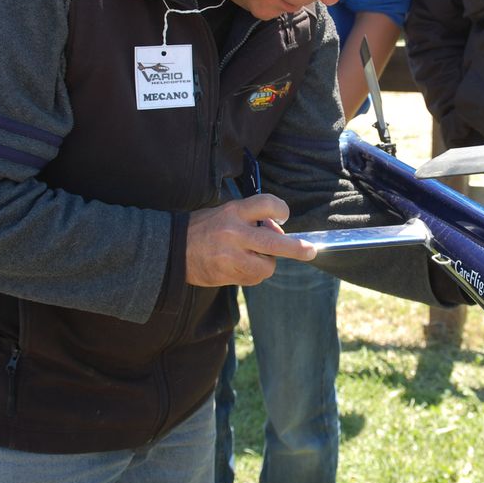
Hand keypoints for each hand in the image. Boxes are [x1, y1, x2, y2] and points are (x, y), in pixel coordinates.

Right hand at [186, 194, 316, 287]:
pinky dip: (253, 273)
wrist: (172, 250)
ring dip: (266, 263)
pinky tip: (239, 266)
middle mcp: (235, 233)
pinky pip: (253, 278)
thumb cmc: (204, 228)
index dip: (281, 210)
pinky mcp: (228, 274)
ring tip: (251, 256)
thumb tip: (277, 231)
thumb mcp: (225, 212)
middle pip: (276, 244)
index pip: (268, 204)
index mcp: (234, 211)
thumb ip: (251, 218)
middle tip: (310, 251)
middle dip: (297, 248)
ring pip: (267, 266)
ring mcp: (231, 256)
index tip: (284, 216)